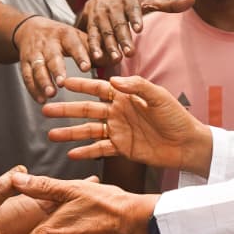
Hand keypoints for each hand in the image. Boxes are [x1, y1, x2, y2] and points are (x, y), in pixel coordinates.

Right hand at [16, 17, 92, 102]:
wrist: (30, 28)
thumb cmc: (63, 38)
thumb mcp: (78, 37)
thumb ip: (96, 49)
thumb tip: (117, 58)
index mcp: (66, 34)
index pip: (74, 44)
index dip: (80, 55)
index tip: (86, 67)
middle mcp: (48, 42)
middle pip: (52, 55)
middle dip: (57, 69)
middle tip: (62, 82)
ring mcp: (34, 52)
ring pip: (37, 66)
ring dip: (43, 81)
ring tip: (51, 94)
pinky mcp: (24, 61)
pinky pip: (26, 76)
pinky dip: (33, 89)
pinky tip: (41, 99)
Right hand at [44, 75, 212, 174]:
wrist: (188, 144)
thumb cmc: (177, 117)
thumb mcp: (159, 97)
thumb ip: (137, 86)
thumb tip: (113, 79)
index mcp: (126, 97)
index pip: (98, 88)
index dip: (81, 85)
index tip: (62, 81)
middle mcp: (118, 112)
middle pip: (87, 110)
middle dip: (66, 109)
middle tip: (45, 108)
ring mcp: (118, 131)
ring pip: (89, 131)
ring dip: (70, 133)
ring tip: (50, 134)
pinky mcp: (122, 149)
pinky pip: (100, 149)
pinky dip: (86, 152)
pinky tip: (70, 154)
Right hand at [75, 0, 193, 64]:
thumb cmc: (131, 3)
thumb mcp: (149, 1)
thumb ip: (170, 4)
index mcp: (128, 0)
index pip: (133, 8)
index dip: (135, 18)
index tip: (139, 29)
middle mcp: (112, 6)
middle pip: (118, 24)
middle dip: (123, 38)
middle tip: (130, 53)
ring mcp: (99, 15)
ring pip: (105, 32)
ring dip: (109, 46)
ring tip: (115, 59)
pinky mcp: (89, 24)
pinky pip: (91, 37)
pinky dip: (93, 48)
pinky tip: (95, 60)